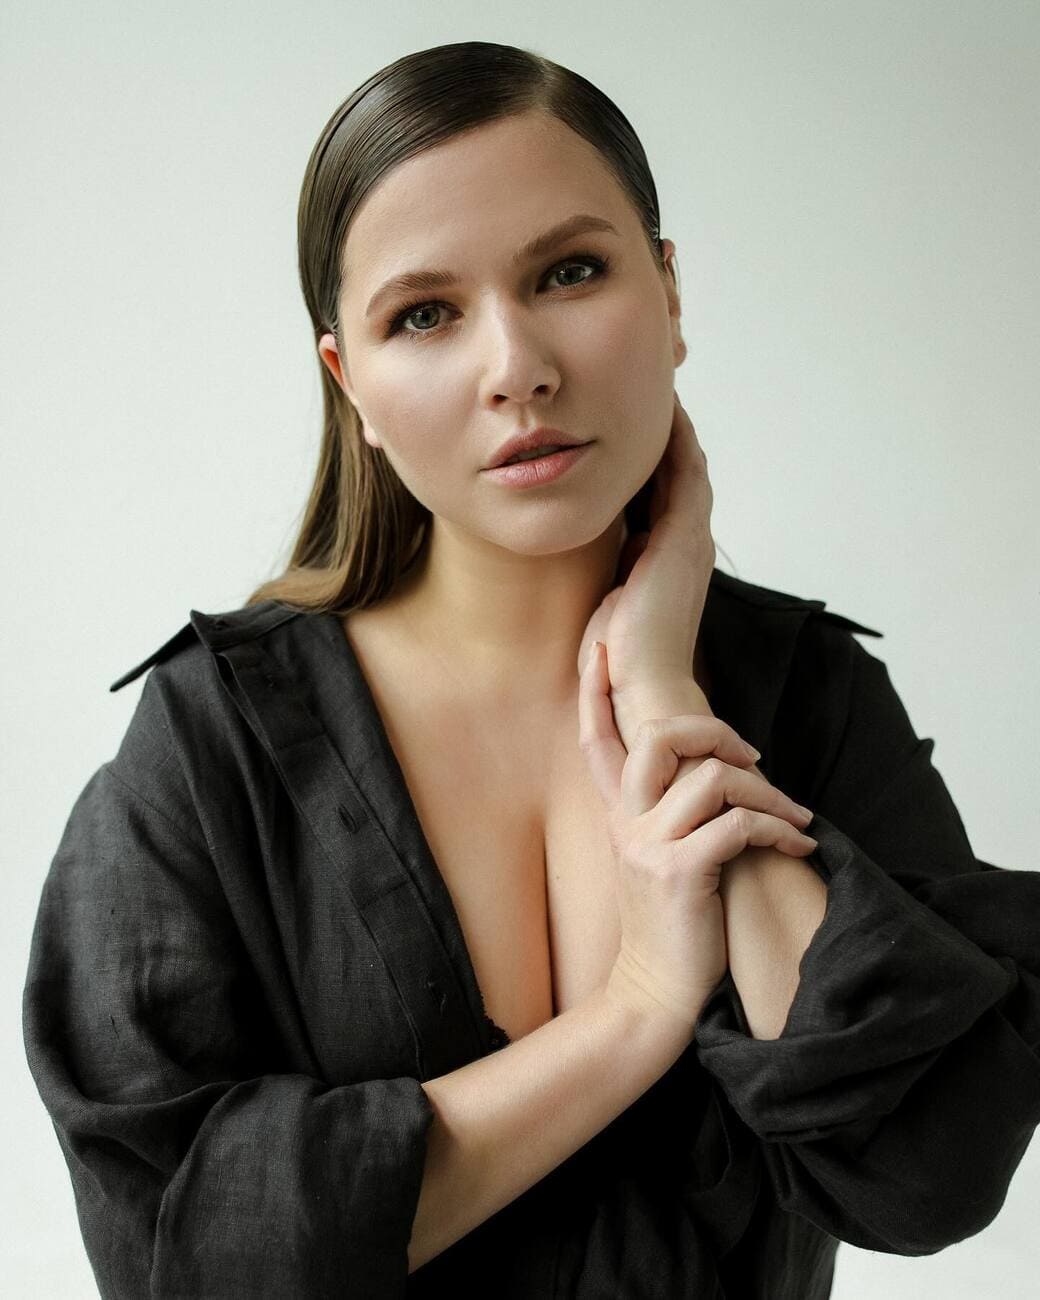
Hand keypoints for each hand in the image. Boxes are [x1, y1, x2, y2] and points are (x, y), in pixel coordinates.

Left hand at [578, 392, 714, 701]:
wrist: (641, 692)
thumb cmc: (621, 661)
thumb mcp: (611, 604)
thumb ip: (611, 575)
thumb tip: (595, 556)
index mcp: (670, 561)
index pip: (666, 495)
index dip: (652, 459)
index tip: (626, 427)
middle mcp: (688, 546)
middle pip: (683, 473)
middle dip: (666, 435)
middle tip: (644, 393)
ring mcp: (690, 540)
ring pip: (688, 466)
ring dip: (674, 428)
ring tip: (656, 389)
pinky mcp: (683, 539)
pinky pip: (685, 473)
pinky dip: (677, 441)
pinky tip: (662, 411)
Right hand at [578, 639, 817, 1032]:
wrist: (656, 993)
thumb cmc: (671, 923)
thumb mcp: (656, 857)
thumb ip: (670, 811)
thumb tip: (717, 768)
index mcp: (618, 814)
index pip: (595, 738)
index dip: (593, 690)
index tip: (599, 646)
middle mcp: (625, 822)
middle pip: (656, 736)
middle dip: (711, 729)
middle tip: (752, 755)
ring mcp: (649, 846)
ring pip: (711, 778)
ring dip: (768, 792)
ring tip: (796, 816)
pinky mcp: (680, 873)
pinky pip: (739, 825)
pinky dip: (780, 829)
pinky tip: (800, 845)